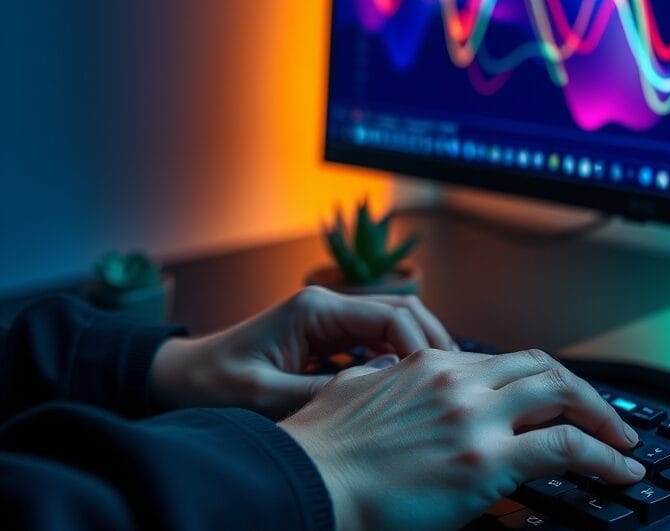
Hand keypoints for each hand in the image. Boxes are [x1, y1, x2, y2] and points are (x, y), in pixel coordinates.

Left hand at [149, 286, 457, 416]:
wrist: (179, 379)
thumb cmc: (214, 385)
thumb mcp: (267, 397)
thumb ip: (327, 391)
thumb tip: (387, 385)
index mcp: (315, 309)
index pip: (390, 316)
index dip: (422, 346)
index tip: (438, 380)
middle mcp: (326, 305)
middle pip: (402, 311)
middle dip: (432, 342)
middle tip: (457, 378)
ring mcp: (328, 318)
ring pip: (393, 324)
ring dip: (419, 349)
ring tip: (442, 383)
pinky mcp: (325, 336)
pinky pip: (375, 340)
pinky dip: (397, 358)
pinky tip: (409, 387)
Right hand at [279, 348, 644, 530]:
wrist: (305, 485)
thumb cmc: (318, 452)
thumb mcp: (352, 393)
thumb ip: (382, 380)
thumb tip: (391, 376)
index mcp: (430, 366)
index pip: (507, 361)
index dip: (542, 379)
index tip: (559, 397)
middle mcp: (459, 380)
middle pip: (544, 369)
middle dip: (582, 392)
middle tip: (606, 418)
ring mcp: (475, 417)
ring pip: (564, 396)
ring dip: (603, 418)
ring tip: (624, 442)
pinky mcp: (486, 460)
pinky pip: (567, 447)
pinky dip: (605, 456)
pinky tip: (622, 469)